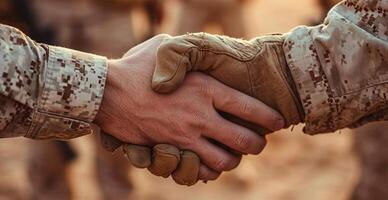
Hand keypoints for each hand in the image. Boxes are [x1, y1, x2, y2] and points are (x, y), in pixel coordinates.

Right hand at [94, 34, 283, 182]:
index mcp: (206, 88)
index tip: (277, 122)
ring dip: (233, 161)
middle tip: (257, 143)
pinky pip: (198, 172)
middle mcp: (201, 115)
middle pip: (246, 141)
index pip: (251, 108)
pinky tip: (207, 163)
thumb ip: (189, 51)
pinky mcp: (170, 150)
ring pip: (225, 162)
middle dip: (257, 145)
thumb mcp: (166, 47)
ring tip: (232, 155)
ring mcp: (186, 137)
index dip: (270, 118)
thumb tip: (203, 53)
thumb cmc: (137, 67)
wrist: (108, 93)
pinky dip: (207, 171)